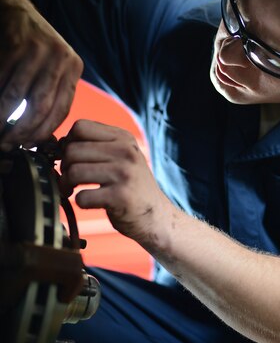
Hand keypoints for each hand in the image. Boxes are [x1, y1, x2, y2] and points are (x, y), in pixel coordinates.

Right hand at [0, 0, 82, 147]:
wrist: (11, 6)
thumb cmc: (31, 44)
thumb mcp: (51, 64)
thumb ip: (51, 92)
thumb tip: (39, 134)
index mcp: (72, 67)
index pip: (61, 110)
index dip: (42, 133)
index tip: (28, 146)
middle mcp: (60, 59)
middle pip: (40, 108)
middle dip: (21, 133)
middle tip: (6, 145)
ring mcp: (37, 51)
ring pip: (16, 99)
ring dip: (1, 120)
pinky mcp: (15, 45)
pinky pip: (1, 82)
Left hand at [59, 120, 171, 243]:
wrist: (156, 215)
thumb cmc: (131, 186)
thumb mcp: (122, 156)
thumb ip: (96, 145)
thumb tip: (60, 143)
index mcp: (123, 138)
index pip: (80, 127)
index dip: (68, 142)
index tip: (72, 158)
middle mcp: (126, 152)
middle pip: (72, 150)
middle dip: (64, 167)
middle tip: (70, 179)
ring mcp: (124, 174)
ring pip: (74, 172)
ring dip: (67, 184)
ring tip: (73, 190)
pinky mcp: (121, 197)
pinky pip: (82, 197)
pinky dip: (80, 202)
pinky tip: (90, 202)